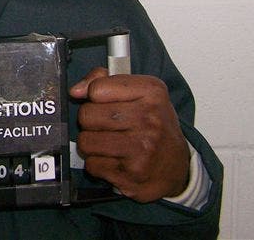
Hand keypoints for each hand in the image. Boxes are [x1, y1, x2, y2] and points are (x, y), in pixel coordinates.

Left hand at [69, 67, 189, 202]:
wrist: (177, 168)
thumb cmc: (154, 126)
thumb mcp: (139, 93)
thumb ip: (104, 81)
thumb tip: (76, 91)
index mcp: (151, 92)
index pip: (96, 88)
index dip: (93, 96)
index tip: (103, 102)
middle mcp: (149, 118)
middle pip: (86, 115)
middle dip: (91, 122)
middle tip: (107, 126)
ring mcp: (141, 147)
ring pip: (85, 141)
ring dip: (92, 144)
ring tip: (109, 144)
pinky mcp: (132, 173)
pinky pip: (92, 164)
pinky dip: (98, 164)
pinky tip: (114, 160)